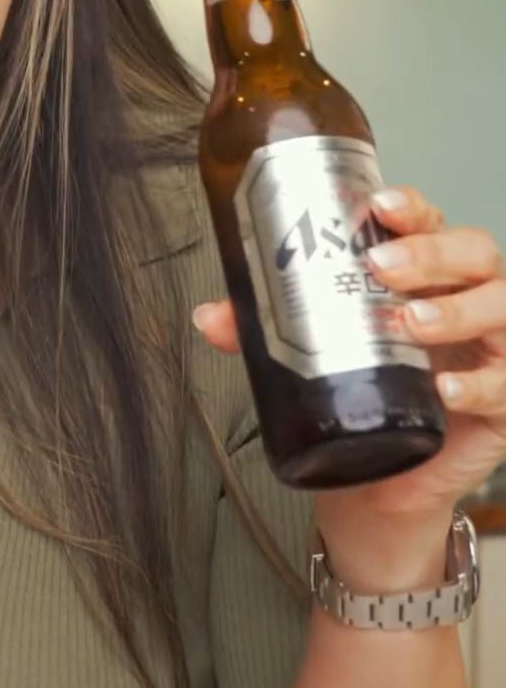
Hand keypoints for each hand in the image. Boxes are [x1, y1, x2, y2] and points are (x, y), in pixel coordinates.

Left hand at [194, 184, 505, 542]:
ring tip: (411, 323)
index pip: (430, 223)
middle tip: (383, 266)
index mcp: (425, 276)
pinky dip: (478, 384)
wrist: (380, 483)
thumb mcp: (308, 357)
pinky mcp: (503, 402)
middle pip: (473, 252)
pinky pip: (505, 384)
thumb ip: (261, 333)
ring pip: (499, 307)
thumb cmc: (359, 399)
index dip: (412, 207)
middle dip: (430, 252)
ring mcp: (492, 349)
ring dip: (457, 311)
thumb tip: (211, 316)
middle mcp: (466, 301)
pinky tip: (445, 386)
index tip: (379, 204)